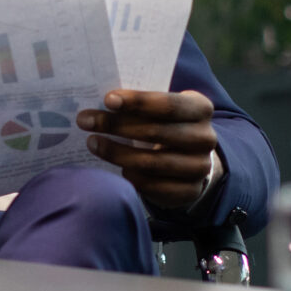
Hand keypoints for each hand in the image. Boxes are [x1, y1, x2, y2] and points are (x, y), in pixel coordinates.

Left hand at [80, 89, 219, 214]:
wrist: (192, 159)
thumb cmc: (168, 126)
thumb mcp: (164, 109)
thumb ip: (143, 104)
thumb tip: (104, 101)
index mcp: (201, 108)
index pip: (168, 104)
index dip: (138, 101)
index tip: (107, 99)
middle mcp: (205, 138)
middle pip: (155, 132)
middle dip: (116, 125)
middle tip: (85, 120)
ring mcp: (199, 167)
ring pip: (151, 162)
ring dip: (116, 153)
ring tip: (93, 143)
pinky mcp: (189, 191)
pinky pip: (153, 185)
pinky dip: (131, 177)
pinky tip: (116, 170)